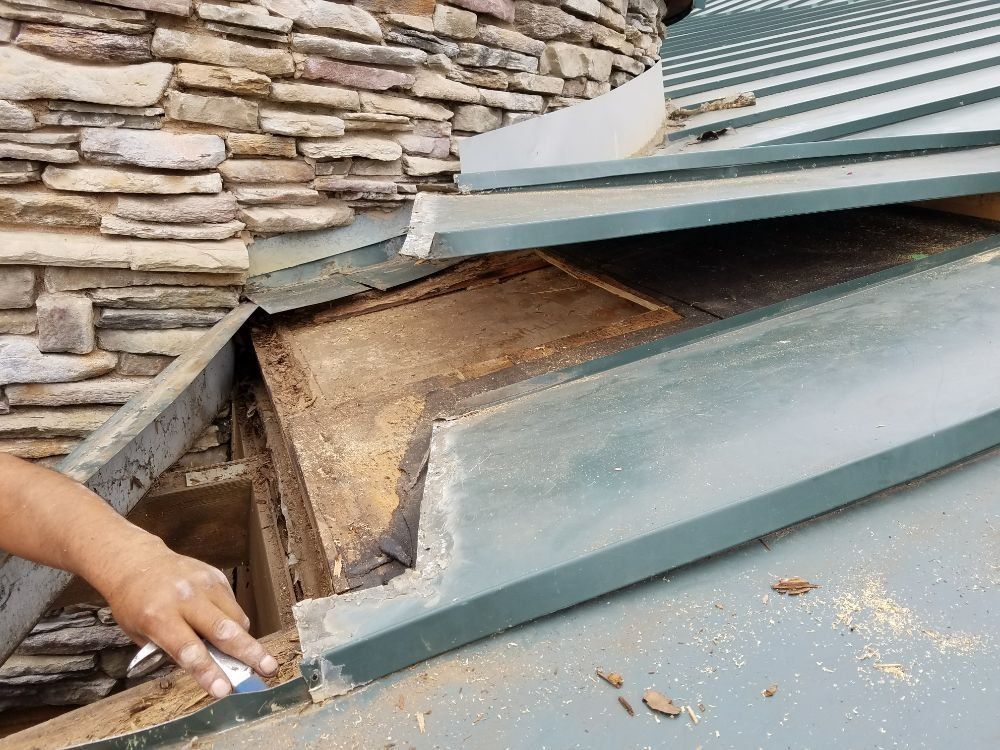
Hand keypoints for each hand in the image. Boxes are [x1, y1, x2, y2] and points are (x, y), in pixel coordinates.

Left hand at [94, 535, 277, 697]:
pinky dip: (235, 622)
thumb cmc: (134, 603)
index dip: (208, 671)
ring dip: (244, 640)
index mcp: (159, 617)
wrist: (136, 561)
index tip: (224, 690)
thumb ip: (171, 650)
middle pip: (224, 630)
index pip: (188, 650)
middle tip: (267, 668)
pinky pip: (233, 605)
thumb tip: (206, 666)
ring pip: (235, 618)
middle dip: (249, 652)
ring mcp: (204, 584)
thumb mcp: (140, 633)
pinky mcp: (216, 576)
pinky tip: (228, 629)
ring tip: (252, 656)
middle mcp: (185, 598)